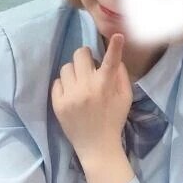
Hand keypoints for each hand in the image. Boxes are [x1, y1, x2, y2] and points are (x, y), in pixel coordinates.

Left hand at [51, 33, 132, 159]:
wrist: (97, 147)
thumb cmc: (114, 120)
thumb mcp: (125, 98)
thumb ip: (121, 76)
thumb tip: (114, 58)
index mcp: (106, 86)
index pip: (111, 61)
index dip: (115, 47)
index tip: (117, 35)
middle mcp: (87, 88)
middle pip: (80, 54)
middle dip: (85, 57)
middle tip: (89, 67)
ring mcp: (70, 96)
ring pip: (66, 67)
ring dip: (74, 72)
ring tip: (80, 84)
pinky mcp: (58, 104)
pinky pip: (57, 82)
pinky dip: (64, 85)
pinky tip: (72, 95)